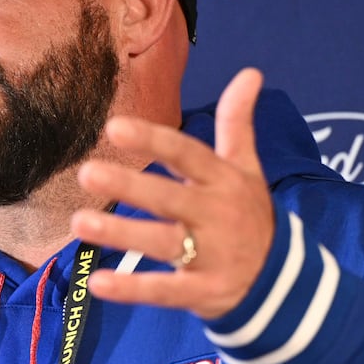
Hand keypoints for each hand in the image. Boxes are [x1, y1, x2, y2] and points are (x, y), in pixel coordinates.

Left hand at [70, 68, 274, 319]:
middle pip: (169, 199)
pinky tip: (96, 283)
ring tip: (78, 223)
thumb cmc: (250, 214)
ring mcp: (212, 256)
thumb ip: (238, 122)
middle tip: (85, 172)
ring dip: (121, 235)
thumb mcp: (248, 168)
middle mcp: (217, 216)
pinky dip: (132, 289)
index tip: (114, 126)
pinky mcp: (204, 293)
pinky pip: (165, 291)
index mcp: (224, 181)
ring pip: (162, 243)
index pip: (187, 155)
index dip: (153, 140)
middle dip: (130, 185)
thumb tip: (251, 70)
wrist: (285, 282)